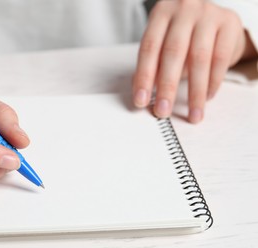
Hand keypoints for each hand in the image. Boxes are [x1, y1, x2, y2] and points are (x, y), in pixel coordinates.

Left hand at [133, 0, 256, 122]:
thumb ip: (153, 64)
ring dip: (194, 92)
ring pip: (199, 58)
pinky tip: (206, 98)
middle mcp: (184, 9)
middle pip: (173, 52)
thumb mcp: (163, 42)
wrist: (214, 18)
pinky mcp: (229, 23)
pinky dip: (213, 82)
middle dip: (167, 87)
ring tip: (192, 114)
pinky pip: (220, 59)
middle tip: (163, 111)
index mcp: (161, 12)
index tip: (141, 101)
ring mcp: (208, 14)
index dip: (144, 77)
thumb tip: (142, 95)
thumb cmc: (182, 35)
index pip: (149, 48)